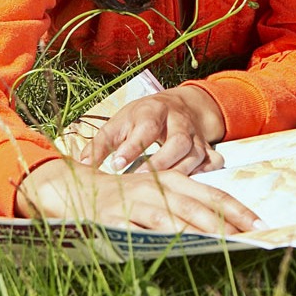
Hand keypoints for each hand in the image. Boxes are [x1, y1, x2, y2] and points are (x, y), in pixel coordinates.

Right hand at [15, 157, 260, 234]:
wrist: (70, 187)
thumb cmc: (120, 197)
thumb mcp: (155, 194)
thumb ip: (182, 207)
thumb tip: (220, 229)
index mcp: (172, 180)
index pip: (214, 194)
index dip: (238, 210)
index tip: (262, 224)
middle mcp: (159, 187)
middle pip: (202, 206)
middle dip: (230, 224)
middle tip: (254, 238)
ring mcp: (138, 202)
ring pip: (177, 218)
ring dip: (204, 233)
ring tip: (227, 246)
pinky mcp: (117, 217)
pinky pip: (143, 230)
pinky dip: (163, 239)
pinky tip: (180, 249)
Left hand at [81, 86, 224, 174]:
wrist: (179, 105)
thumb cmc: (142, 118)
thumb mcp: (119, 122)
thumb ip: (101, 143)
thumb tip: (82, 162)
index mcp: (154, 111)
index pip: (146, 128)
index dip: (132, 147)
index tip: (116, 165)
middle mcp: (179, 122)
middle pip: (178, 141)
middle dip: (161, 162)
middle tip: (140, 180)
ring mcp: (196, 136)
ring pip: (195, 155)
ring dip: (179, 173)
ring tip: (160, 190)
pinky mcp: (207, 148)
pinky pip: (213, 162)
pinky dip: (205, 174)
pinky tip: (189, 187)